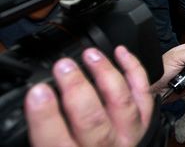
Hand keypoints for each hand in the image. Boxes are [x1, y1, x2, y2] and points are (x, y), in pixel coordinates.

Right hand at [24, 46, 152, 146]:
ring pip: (121, 103)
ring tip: (91, 55)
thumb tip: (34, 101)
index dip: (46, 116)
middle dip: (78, 89)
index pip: (56, 140)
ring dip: (106, 74)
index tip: (38, 92)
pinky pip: (144, 94)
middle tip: (64, 66)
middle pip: (92, 119)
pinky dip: (134, 70)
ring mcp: (127, 135)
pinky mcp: (145, 123)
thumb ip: (49, 131)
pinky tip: (121, 53)